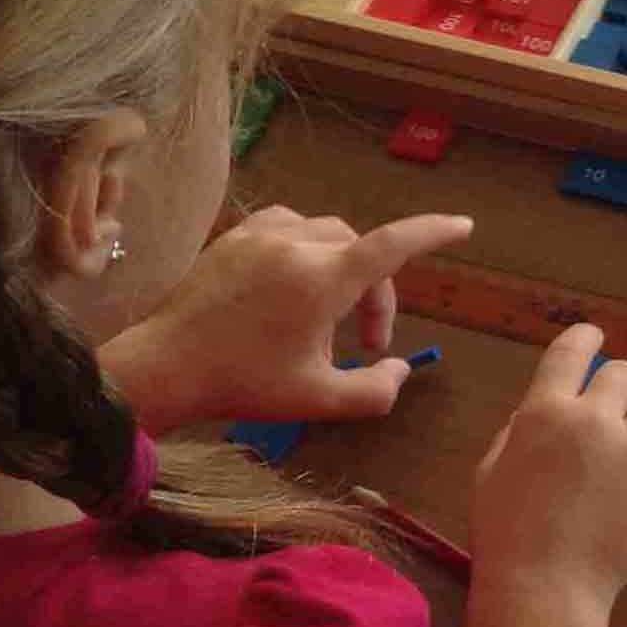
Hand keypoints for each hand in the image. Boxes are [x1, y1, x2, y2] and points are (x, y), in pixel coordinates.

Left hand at [99, 206, 473, 432]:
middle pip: (363, 250)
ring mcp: (261, 236)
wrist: (163, 367)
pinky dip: (308, 245)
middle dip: (377, 293)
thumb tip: (400, 370)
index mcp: (323, 280)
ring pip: (328, 233)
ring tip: (331, 312)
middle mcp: (297, 245)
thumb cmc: (244, 385)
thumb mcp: (319, 400)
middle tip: (369, 342)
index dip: (435, 232)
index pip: (394, 245)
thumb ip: (375, 391)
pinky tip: (297, 275)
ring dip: (344, 267)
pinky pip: (289, 225)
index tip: (464, 225)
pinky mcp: (233, 238)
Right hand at [467, 323, 626, 626]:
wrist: (543, 587)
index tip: (595, 337)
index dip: (586, 337)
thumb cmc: (504, 533)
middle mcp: (595, 421)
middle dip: (618, 387)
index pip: (573, 351)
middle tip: (614, 411)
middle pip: (624, 373)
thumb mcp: (490, 471)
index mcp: (546, 412)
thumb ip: (518, 433)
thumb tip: (541, 414)